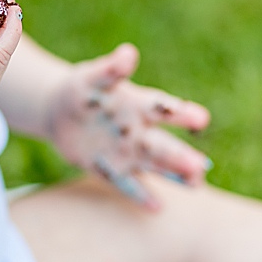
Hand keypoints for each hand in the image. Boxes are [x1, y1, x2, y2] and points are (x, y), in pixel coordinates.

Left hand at [48, 43, 210, 209]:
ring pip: (152, 165)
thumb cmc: (82, 89)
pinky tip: (158, 208)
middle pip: (161, 143)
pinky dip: (141, 195)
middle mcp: (138, 130)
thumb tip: (128, 53)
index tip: (202, 118)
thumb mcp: (91, 78)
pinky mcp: (109, 170)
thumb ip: (111, 69)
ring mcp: (126, 152)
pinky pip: (127, 184)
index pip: (162, 108)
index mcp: (137, 103)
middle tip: (202, 166)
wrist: (59, 112)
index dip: (180, 112)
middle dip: (179, 155)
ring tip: (196, 183)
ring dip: (172, 174)